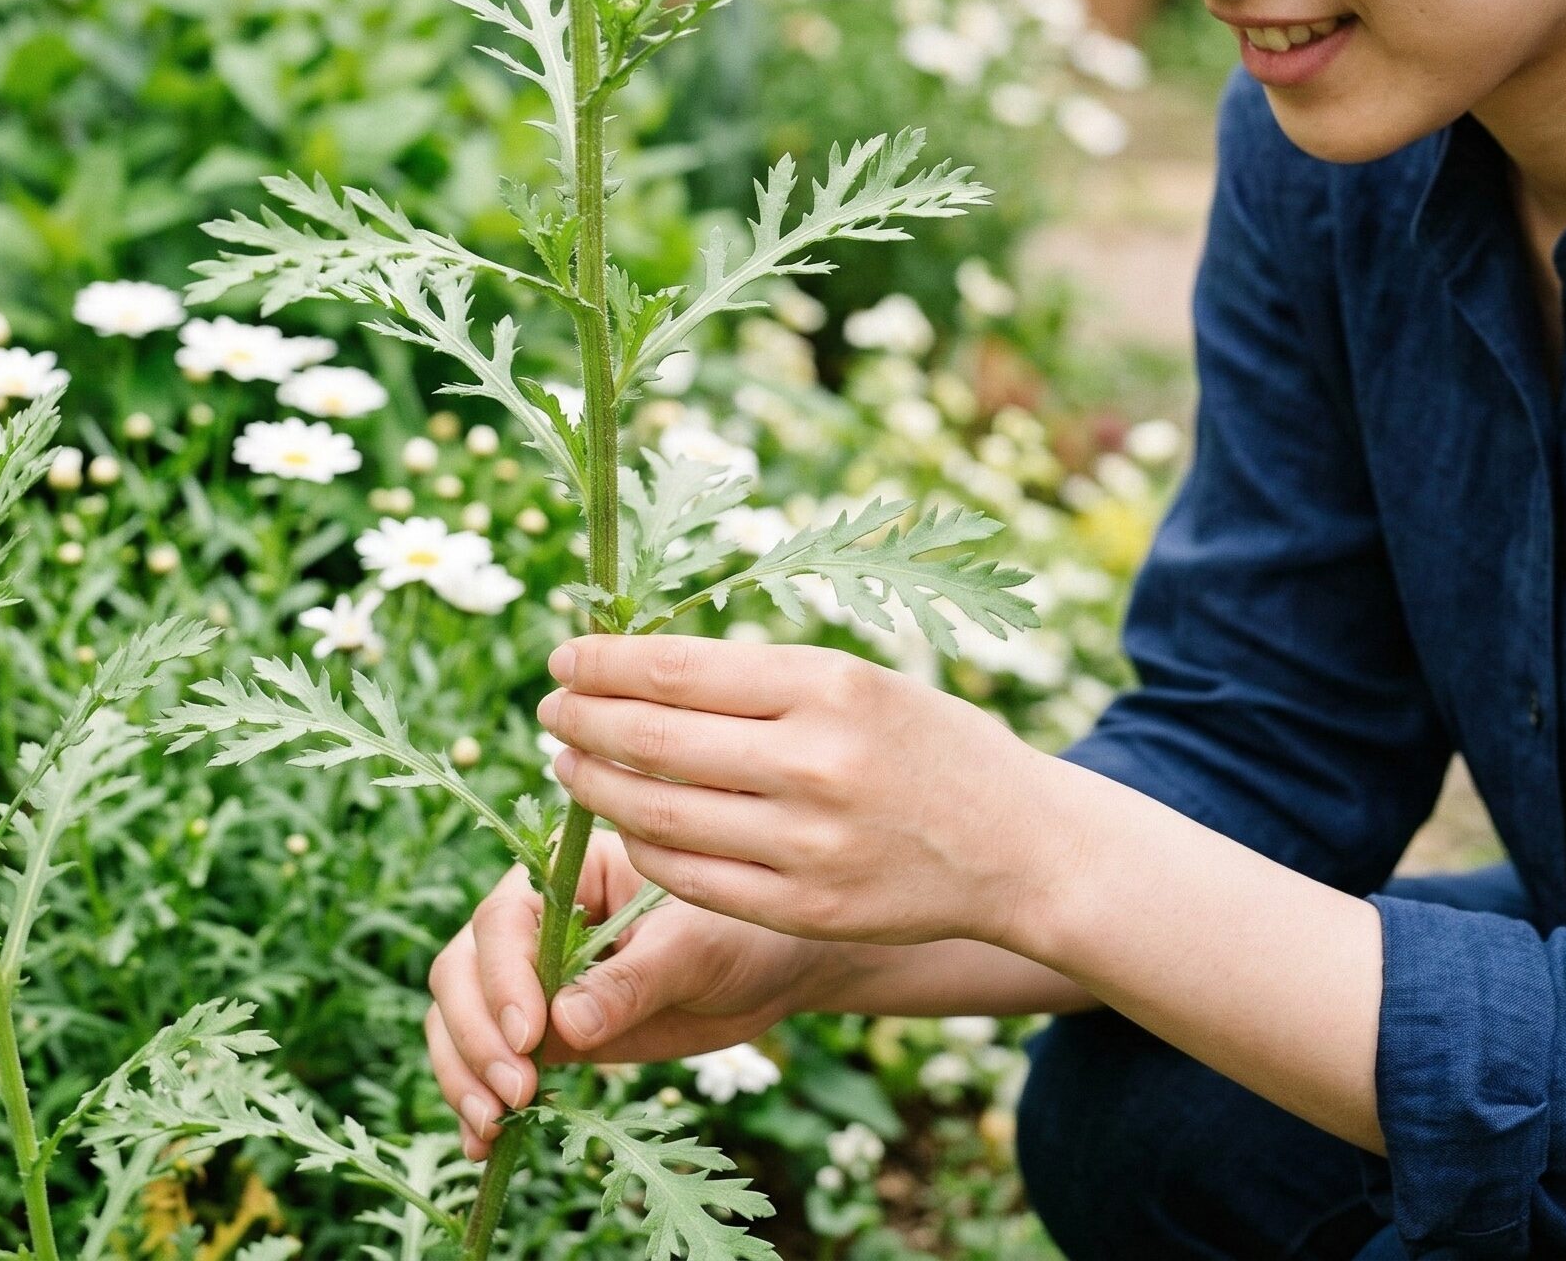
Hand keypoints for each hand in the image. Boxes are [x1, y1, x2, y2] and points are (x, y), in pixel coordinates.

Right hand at [425, 829, 823, 1158]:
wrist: (768, 971)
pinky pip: (490, 1063)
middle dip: (475, 1034)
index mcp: (568, 873)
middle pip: (463, 970)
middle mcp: (536, 921)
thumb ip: (633, 981)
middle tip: (515, 1093)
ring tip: (494, 1126)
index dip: (502, 978)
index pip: (503, 919)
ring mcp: (533, 980)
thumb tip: (562, 1027)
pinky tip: (485, 1144)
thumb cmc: (740, 932)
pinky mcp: (545, 1032)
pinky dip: (476, 1101)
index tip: (527, 1036)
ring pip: (460, 1019)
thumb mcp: (694, 950)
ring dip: (464, 1073)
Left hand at [535, 633, 1070, 950]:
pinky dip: (642, 846)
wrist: (1018, 845)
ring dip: (596, 787)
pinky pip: (690, 876)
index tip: (563, 657)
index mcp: (827, 684)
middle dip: (582, 720)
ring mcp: (806, 843)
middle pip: (655, 739)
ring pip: (659, 813)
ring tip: (567, 764)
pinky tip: (624, 826)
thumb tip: (645, 666)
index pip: (679, 669)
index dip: (604, 663)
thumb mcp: (861, 681)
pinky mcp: (801, 908)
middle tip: (547, 708)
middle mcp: (814, 760)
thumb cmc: (930, 745)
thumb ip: (765, 679)